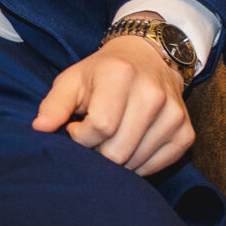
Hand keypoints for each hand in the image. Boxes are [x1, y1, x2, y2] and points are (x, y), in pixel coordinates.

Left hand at [31, 33, 192, 175]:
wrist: (147, 60)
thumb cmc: (100, 74)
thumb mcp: (71, 80)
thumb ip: (54, 105)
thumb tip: (39, 128)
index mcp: (120, 75)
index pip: (100, 127)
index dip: (80, 137)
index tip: (75, 128)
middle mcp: (153, 94)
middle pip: (118, 150)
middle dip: (96, 153)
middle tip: (91, 138)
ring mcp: (173, 115)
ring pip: (136, 161)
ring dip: (116, 160)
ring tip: (109, 138)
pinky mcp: (186, 132)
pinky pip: (157, 165)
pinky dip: (137, 164)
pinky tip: (128, 146)